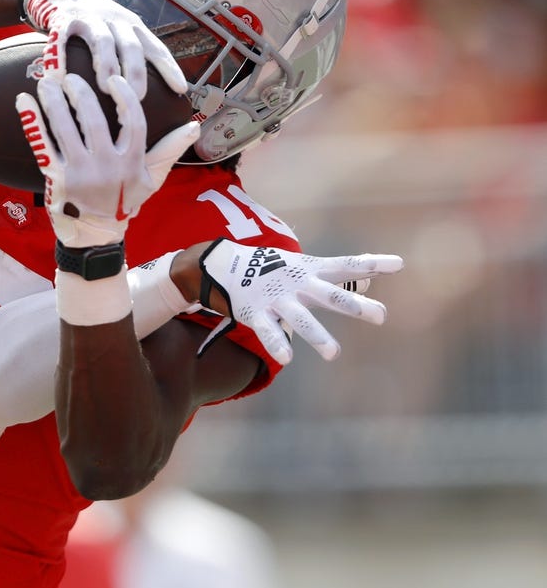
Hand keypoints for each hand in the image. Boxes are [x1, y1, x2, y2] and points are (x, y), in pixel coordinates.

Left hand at [16, 73, 199, 247]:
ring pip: (66, 129)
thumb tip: (193, 127)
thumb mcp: (151, 179)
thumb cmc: (124, 201)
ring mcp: (81, 174)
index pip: (133, 121)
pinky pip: (43, 145)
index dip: (124, 97)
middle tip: (71, 75)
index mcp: (132, 162)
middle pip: (95, 121)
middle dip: (81, 94)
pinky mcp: (58, 179)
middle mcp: (107, 167)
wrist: (95, 235)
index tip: (113, 79)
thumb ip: (169, 150)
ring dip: (54, 101)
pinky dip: (33, 121)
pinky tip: (23, 101)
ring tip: (47, 80)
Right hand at [18, 0, 187, 99]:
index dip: (169, 67)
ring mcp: (90, 20)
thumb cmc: (100, 22)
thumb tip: (160, 91)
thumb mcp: (124, 31)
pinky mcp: (64, 20)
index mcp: (133, 26)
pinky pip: (61, 39)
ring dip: (106, 63)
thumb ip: (138, 55)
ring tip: (106, 88)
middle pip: (130, 45)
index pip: (155, 48)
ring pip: (102, 41)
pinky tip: (57, 79)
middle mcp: (115, 21)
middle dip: (136, 71)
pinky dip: (58, 58)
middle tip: (138, 96)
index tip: (180, 89)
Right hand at [195, 238, 404, 364]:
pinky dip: (277, 344)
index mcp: (311, 270)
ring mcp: (277, 299)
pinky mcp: (257, 313)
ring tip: (334, 354)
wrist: (224, 266)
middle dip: (356, 306)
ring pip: (300, 319)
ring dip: (317, 335)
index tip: (399, 264)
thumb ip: (337, 275)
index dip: (373, 264)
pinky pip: (269, 331)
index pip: (347, 266)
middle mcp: (298, 284)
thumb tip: (371, 279)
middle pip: (331, 295)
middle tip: (381, 317)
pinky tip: (286, 359)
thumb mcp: (306, 266)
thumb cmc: (273, 268)